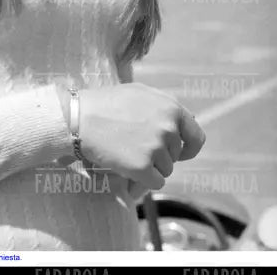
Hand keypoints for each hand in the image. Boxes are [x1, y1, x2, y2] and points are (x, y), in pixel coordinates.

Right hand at [76, 83, 204, 190]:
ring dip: (149, 167)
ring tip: (126, 154)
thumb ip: (165, 106)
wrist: (80, 117)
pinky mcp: (143, 167)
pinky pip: (153, 183)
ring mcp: (156, 148)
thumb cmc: (107, 103)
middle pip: (175, 155)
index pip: (196, 136)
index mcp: (171, 108)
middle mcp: (168, 128)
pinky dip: (142, 181)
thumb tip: (187, 121)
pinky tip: (126, 170)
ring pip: (165, 170)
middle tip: (134, 146)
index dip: (189, 148)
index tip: (181, 154)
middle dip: (159, 154)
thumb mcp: (140, 93)